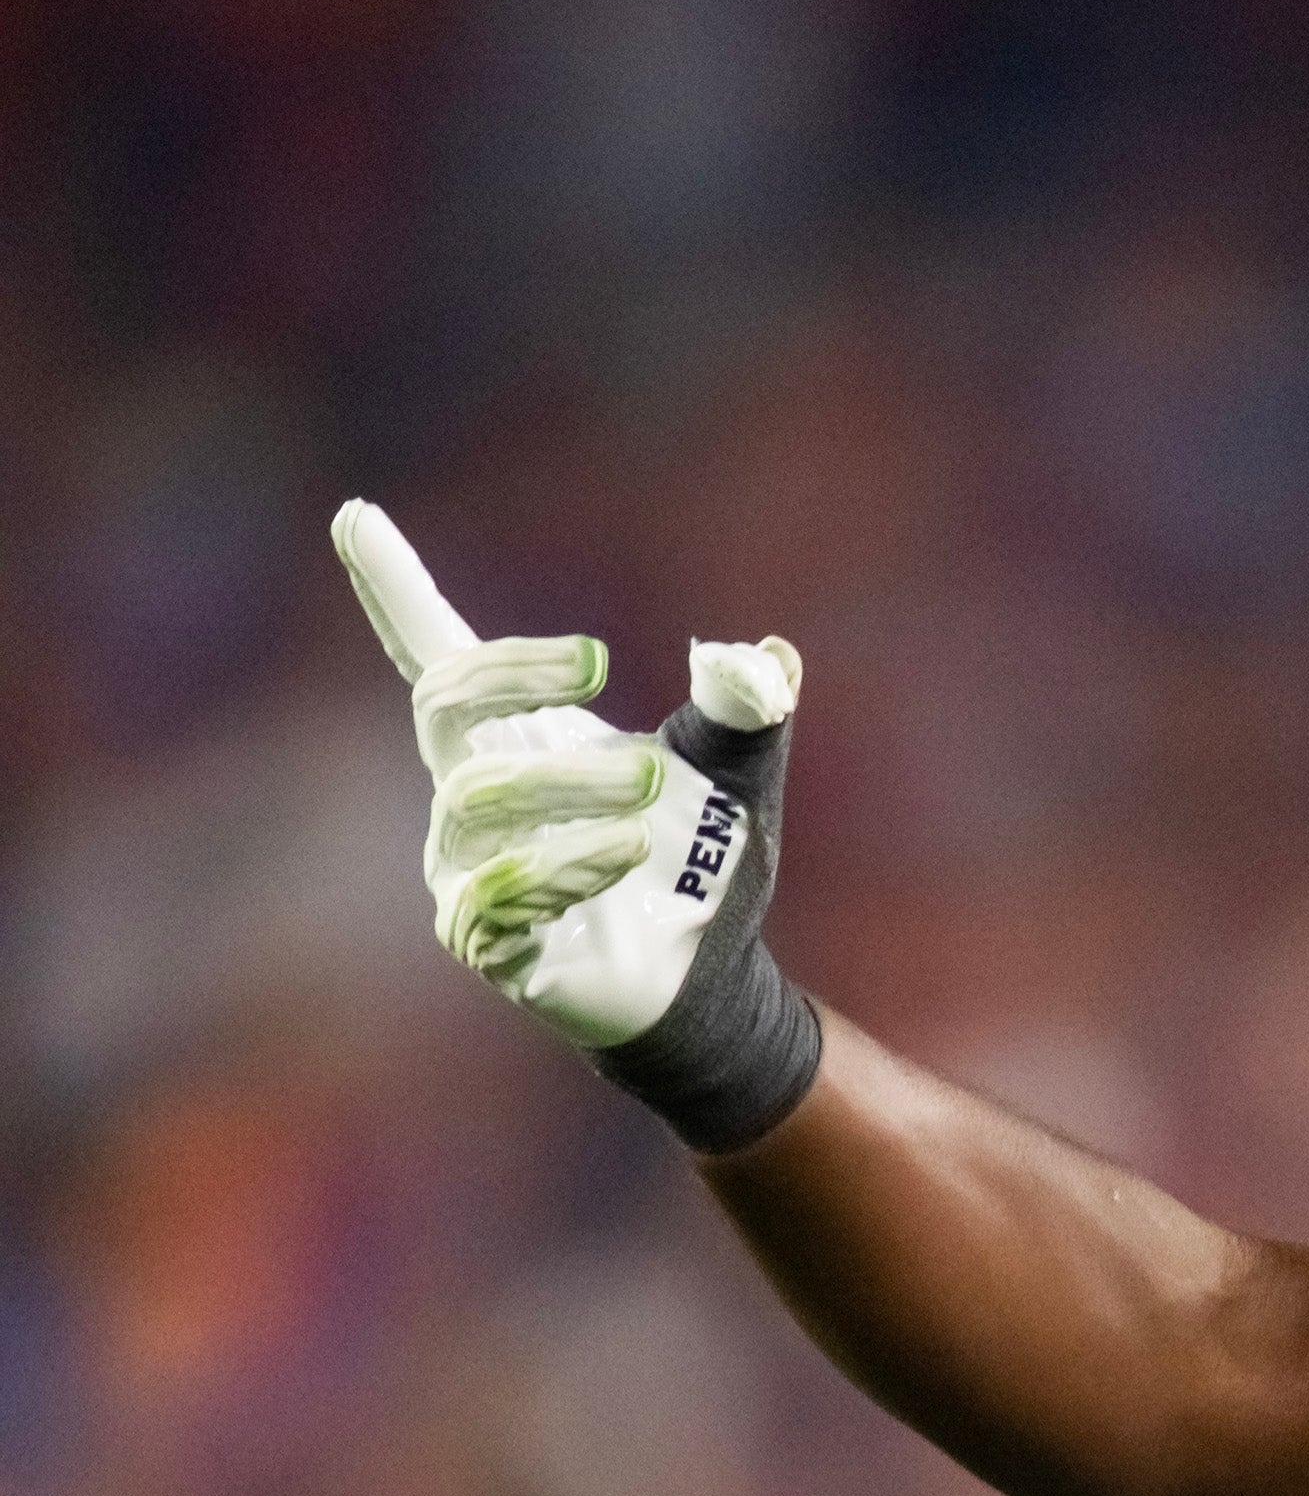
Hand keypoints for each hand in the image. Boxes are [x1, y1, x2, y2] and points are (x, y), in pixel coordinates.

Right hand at [332, 501, 816, 1142]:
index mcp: (518, 737)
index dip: (395, 588)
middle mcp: (471, 794)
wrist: (713, 981)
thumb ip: (747, 711)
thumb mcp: (741, 777)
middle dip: (515, 675)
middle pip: (442, 705)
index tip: (357, 514)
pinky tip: (624, 858)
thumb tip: (763, 656)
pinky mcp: (485, 940)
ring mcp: (465, 869)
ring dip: (567, 787)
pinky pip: (491, 895)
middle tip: (602, 665)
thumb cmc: (705, 865)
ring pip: (475, 801)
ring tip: (648, 803)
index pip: (436, 653)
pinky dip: (562, 867)